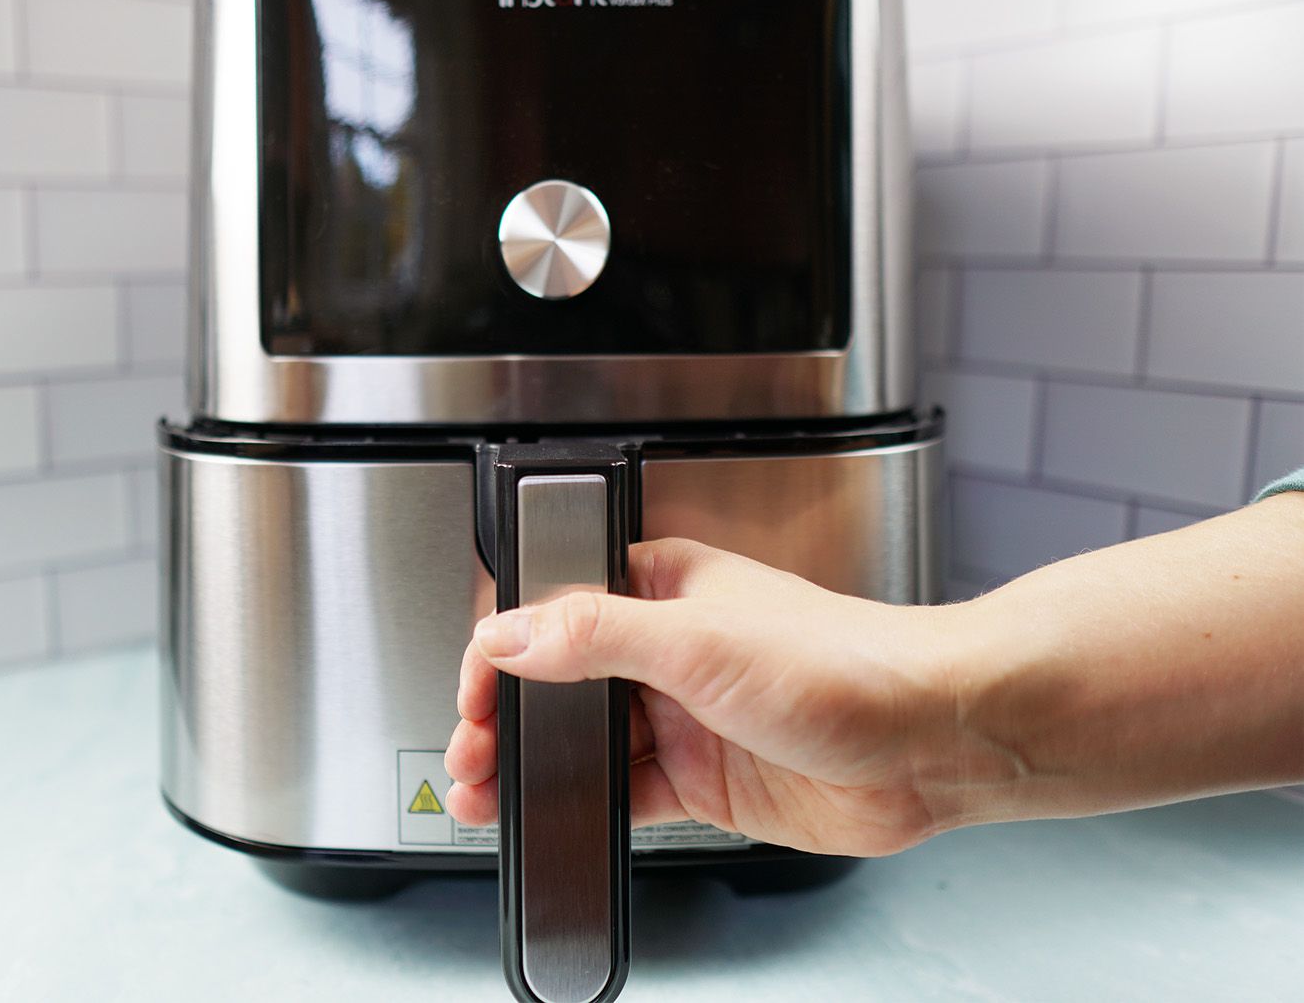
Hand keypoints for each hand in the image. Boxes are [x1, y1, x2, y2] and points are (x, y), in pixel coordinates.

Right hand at [443, 537, 965, 856]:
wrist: (931, 741)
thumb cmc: (846, 662)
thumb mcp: (701, 639)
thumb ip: (594, 635)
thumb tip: (509, 634)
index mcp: (663, 588)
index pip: (555, 607)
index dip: (505, 647)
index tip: (473, 689)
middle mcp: (669, 648)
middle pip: (561, 680)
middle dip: (506, 715)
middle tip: (473, 753)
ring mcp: (686, 716)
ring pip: (586, 741)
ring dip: (534, 765)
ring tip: (488, 794)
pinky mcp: (705, 778)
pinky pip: (625, 791)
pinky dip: (583, 805)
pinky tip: (553, 816)